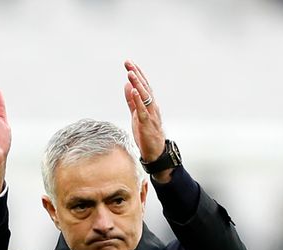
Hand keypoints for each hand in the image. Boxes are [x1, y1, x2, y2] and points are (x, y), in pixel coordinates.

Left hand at [123, 60, 168, 180]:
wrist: (155, 153)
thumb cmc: (146, 135)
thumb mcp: (136, 115)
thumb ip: (131, 101)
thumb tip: (127, 86)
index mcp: (149, 105)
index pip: (144, 86)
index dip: (137, 74)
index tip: (129, 63)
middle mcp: (152, 107)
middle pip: (145, 88)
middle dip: (136, 74)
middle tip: (128, 63)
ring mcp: (151, 115)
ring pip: (145, 97)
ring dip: (138, 84)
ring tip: (130, 73)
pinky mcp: (147, 124)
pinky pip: (143, 110)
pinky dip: (138, 100)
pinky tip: (134, 91)